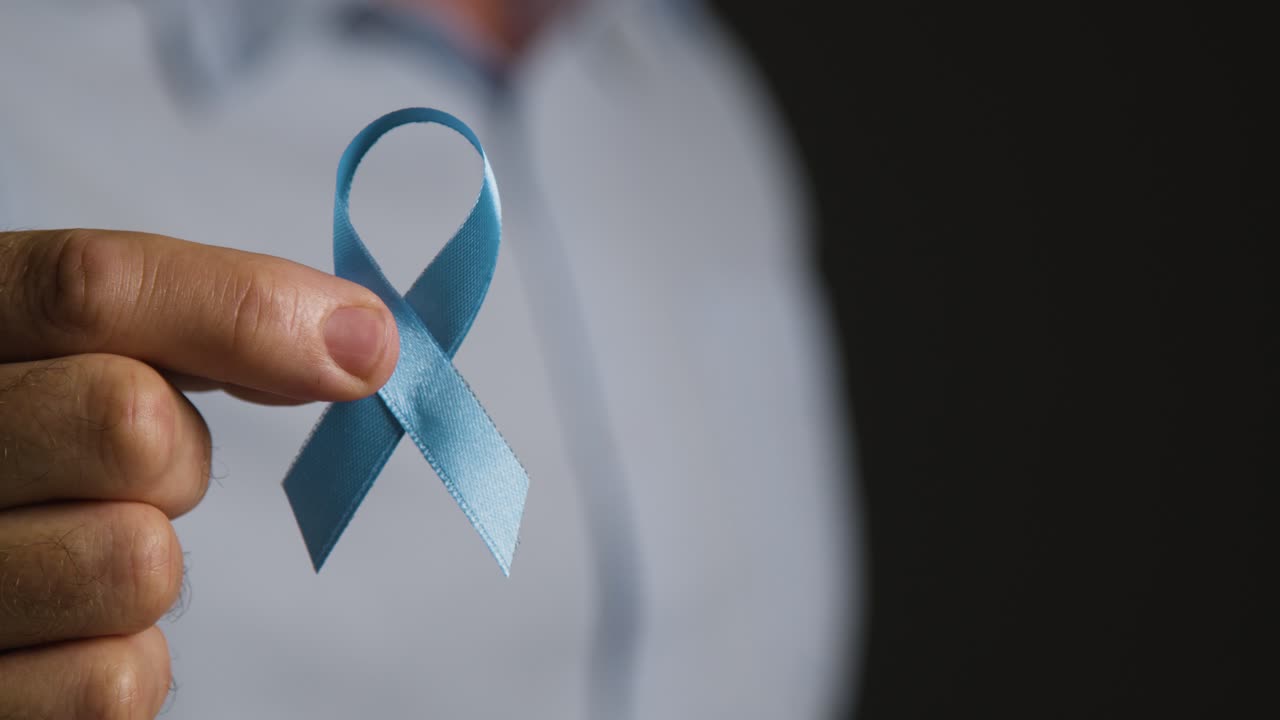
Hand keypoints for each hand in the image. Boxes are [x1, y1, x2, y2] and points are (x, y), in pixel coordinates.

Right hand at [0, 229, 397, 717]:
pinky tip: (63, 632)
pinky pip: (115, 682)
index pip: (91, 289)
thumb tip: (364, 340)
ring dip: (146, 562)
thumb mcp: (81, 347)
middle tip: (137, 472)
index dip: (246, 313)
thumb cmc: (26, 446)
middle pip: (128, 423)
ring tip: (78, 547)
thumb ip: (205, 320)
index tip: (364, 351)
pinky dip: (123, 661)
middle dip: (177, 454)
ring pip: (136, 563)